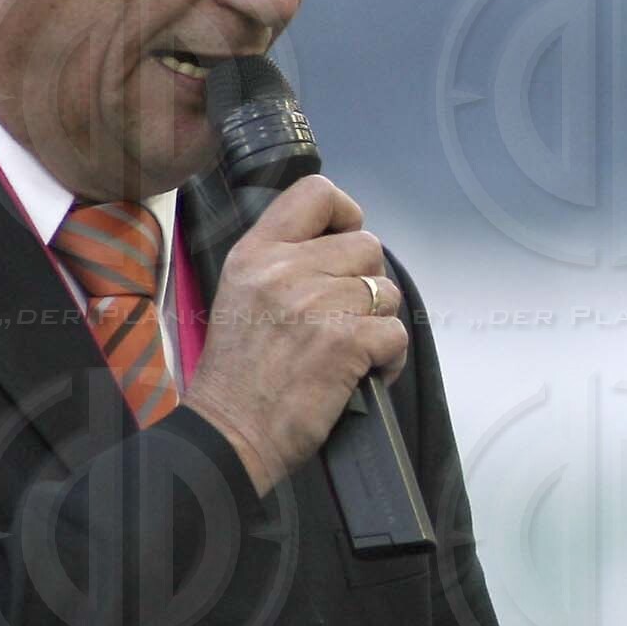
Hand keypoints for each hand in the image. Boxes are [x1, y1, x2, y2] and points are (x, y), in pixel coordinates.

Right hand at [183, 175, 408, 492]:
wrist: (230, 433)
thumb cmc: (237, 374)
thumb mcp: (240, 295)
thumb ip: (283, 264)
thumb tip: (339, 250)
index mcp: (256, 253)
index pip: (316, 192)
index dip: (346, 214)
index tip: (345, 244)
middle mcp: (285, 269)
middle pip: (367, 245)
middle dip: (366, 282)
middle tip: (346, 317)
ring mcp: (316, 304)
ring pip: (385, 291)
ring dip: (378, 323)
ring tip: (352, 350)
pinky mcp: (345, 342)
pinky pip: (396, 333)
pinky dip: (390, 359)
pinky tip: (365, 374)